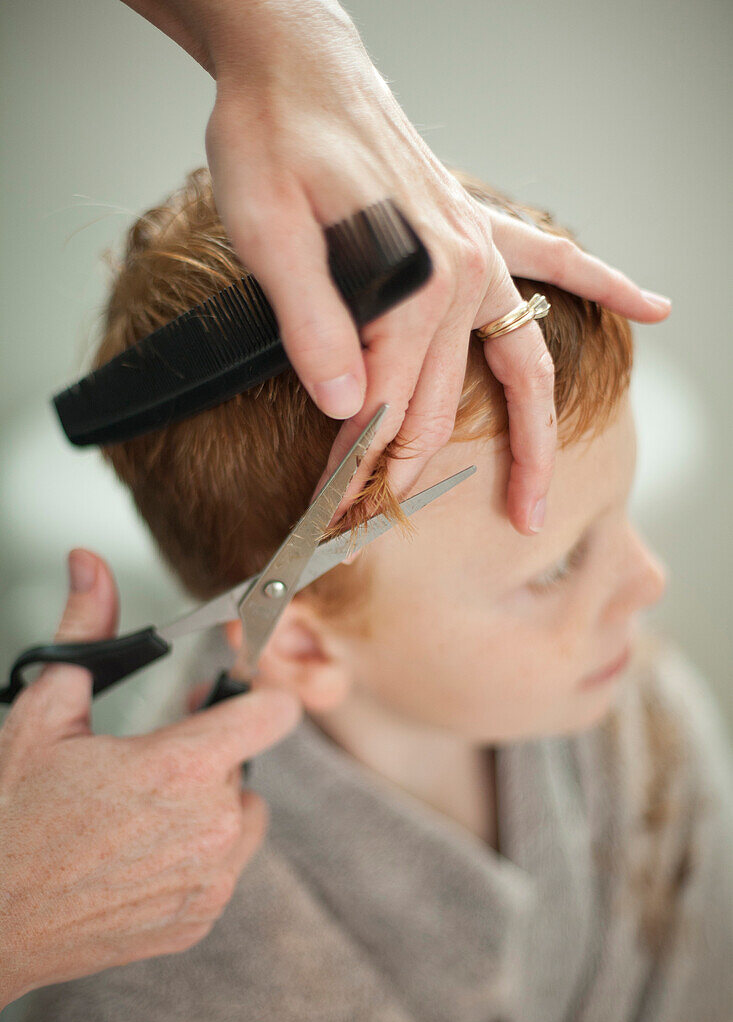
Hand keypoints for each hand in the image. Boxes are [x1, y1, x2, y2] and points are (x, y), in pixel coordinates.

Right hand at [0, 549, 299, 1008]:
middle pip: (244, 762)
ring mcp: (208, 880)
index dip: (256, 696)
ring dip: (209, 804)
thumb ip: (84, 631)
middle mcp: (208, 828)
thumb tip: (89, 566)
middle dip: (207, 752)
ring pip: (242, 814)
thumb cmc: (10, 822)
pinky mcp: (200, 918)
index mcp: (179, 770)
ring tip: (145, 810)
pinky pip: (226, 866)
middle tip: (152, 760)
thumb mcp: (42, 714)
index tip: (236, 695)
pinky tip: (142, 852)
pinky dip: (198, 855)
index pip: (273, 714)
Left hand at [124, 0, 669, 532]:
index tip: (333, 512)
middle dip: (408, 471)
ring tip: (534, 505)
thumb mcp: (266, 227)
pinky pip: (557, 264)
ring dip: (532, 440)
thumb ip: (310, 320)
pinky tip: (650, 309)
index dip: (356, 466)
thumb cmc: (270, 135)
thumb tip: (345, 403)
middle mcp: (461, 273)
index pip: (387, 405)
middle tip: (376, 522)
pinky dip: (605, 286)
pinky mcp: (480, 229)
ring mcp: (479, 253)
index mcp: (411, 281)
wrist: (292, 63)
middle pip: (443, 405)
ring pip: (523, 366)